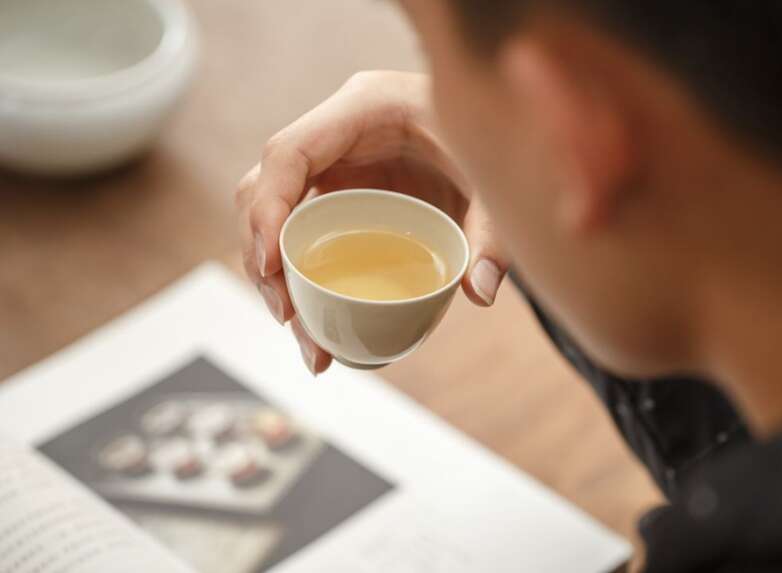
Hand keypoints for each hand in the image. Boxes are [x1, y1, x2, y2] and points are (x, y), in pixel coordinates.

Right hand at [236, 71, 508, 374]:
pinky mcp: (340, 191)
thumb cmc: (489, 134)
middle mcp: (336, 133)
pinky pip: (301, 229)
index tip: (271, 267)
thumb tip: (481, 292)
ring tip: (309, 342)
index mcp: (364, 107)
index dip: (268, 208)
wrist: (494, 124)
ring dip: (277, 276)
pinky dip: (300, 274)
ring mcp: (333, 163)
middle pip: (266, 189)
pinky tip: (316, 322)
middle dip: (264, 257)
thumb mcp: (494, 178)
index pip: (289, 153)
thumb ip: (492, 232)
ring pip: (278, 215)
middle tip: (288, 318)